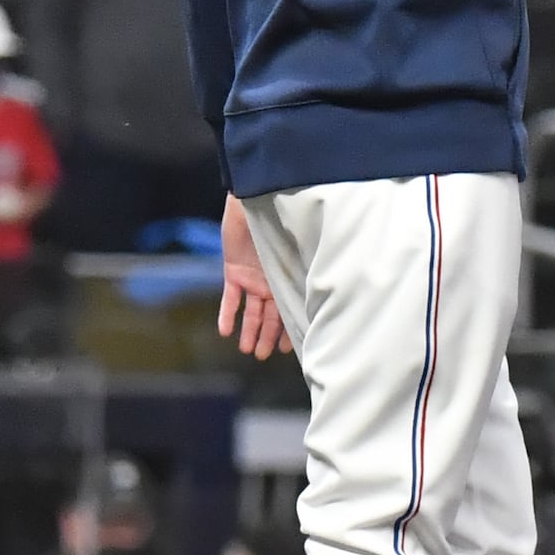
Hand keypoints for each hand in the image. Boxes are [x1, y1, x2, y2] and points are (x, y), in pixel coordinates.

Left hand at [217, 199, 291, 358]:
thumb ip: (306, 265)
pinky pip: (229, 297)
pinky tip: (225, 331)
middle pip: (270, 315)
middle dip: (268, 336)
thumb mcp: (298, 245)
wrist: (255, 199)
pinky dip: (227, 313)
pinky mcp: (233, 270)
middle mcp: (271, 280)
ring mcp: (252, 277)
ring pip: (251, 311)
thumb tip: (330, 282)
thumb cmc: (282, 217)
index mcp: (288, 277)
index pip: (289, 309)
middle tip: (264, 356)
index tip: (289, 349)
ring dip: (249, 330)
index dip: (289, 329)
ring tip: (248, 350)